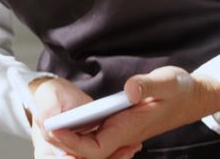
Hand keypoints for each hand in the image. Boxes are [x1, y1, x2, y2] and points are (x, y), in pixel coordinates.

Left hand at [49, 66, 219, 157]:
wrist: (191, 96)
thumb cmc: (180, 90)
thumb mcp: (168, 82)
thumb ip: (149, 85)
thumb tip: (130, 90)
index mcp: (129, 127)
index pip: (97, 148)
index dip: (73, 143)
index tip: (53, 129)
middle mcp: (122, 133)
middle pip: (88, 149)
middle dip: (64, 141)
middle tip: (41, 124)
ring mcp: (120, 130)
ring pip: (90, 143)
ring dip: (69, 136)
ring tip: (46, 122)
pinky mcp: (120, 124)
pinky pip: (96, 134)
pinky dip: (79, 130)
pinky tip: (65, 119)